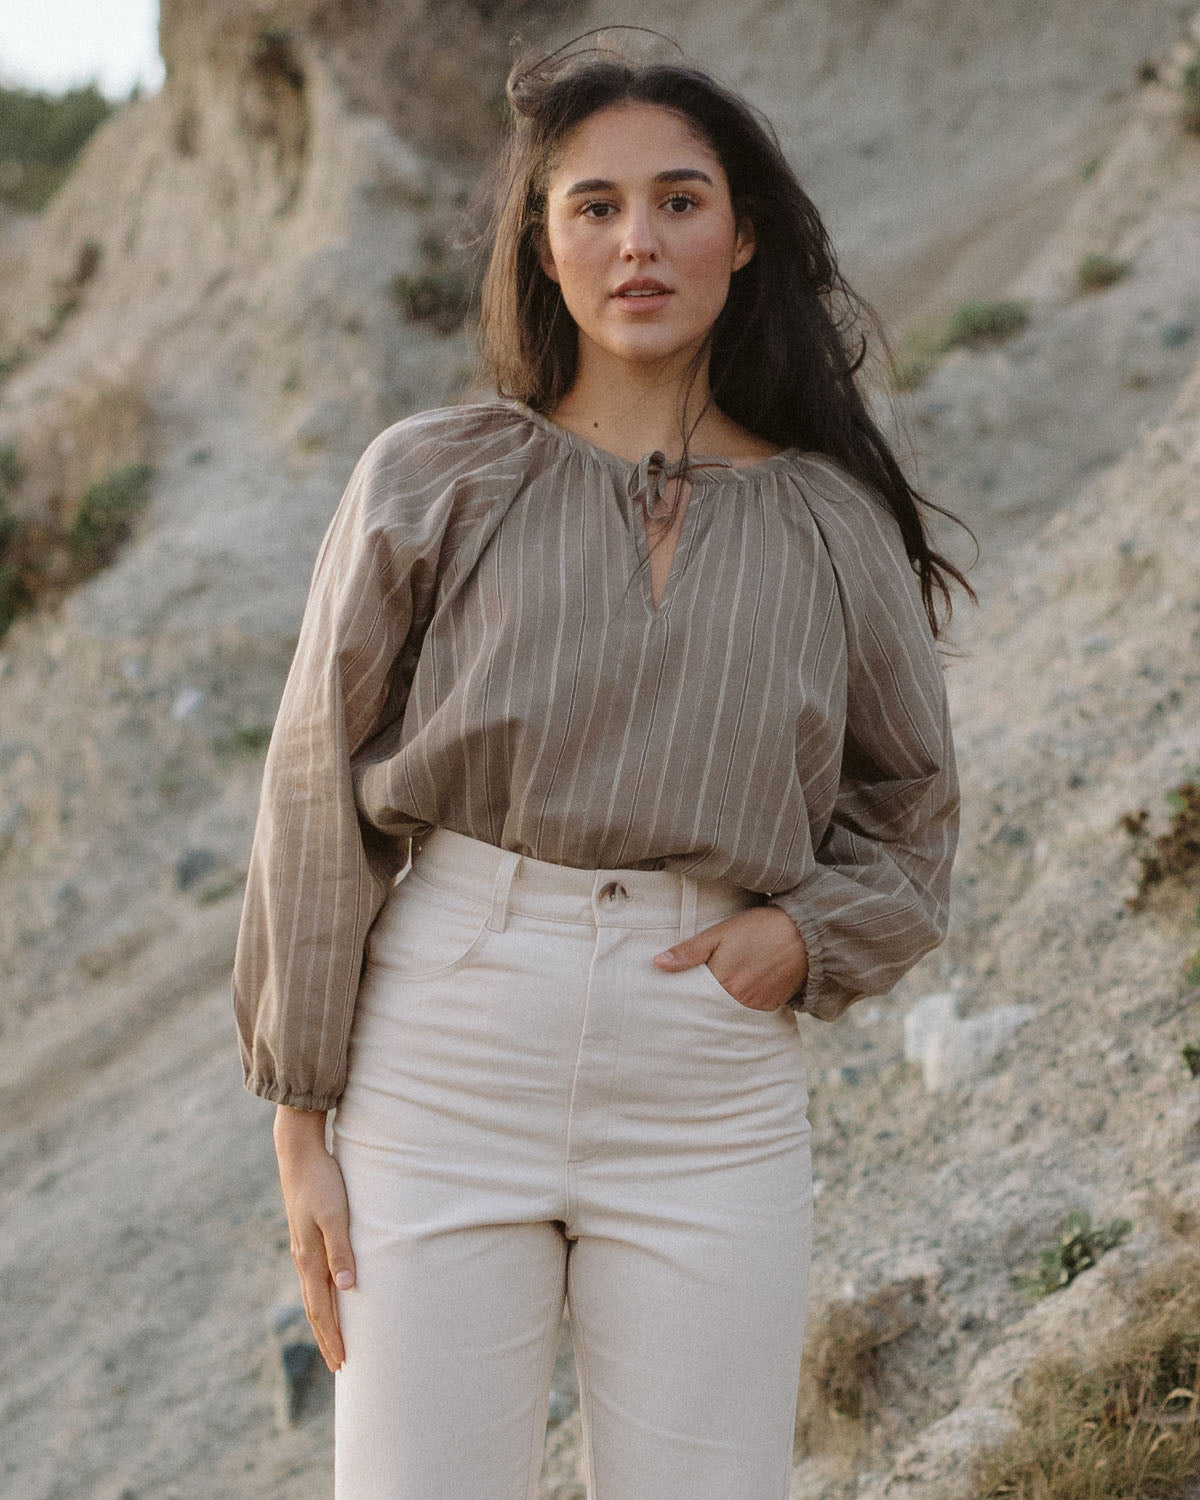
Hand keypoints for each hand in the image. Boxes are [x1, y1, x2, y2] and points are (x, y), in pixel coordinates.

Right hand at [273, 1106, 355, 1372]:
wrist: (299, 1153)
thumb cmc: (321, 1182)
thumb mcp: (335, 1215)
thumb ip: (341, 1250)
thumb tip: (347, 1289)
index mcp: (309, 1258)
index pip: (321, 1309)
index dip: (332, 1336)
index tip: (342, 1362)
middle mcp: (303, 1258)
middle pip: (316, 1308)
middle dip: (328, 1336)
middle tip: (340, 1365)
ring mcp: (303, 1247)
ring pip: (314, 1293)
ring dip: (325, 1319)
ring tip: (335, 1338)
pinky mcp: (307, 1235)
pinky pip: (315, 1276)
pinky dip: (323, 1296)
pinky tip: (332, 1295)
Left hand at [653, 904, 808, 1010]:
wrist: (805, 933)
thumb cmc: (760, 928)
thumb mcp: (720, 933)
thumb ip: (690, 951)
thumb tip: (658, 964)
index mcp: (722, 984)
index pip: (691, 999)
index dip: (680, 996)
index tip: (666, 997)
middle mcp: (738, 1003)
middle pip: (707, 1011)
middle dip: (696, 1006)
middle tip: (682, 1002)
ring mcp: (756, 1007)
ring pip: (726, 1013)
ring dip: (716, 1007)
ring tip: (710, 996)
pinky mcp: (770, 1007)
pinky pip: (746, 1013)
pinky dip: (737, 1006)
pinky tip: (733, 994)